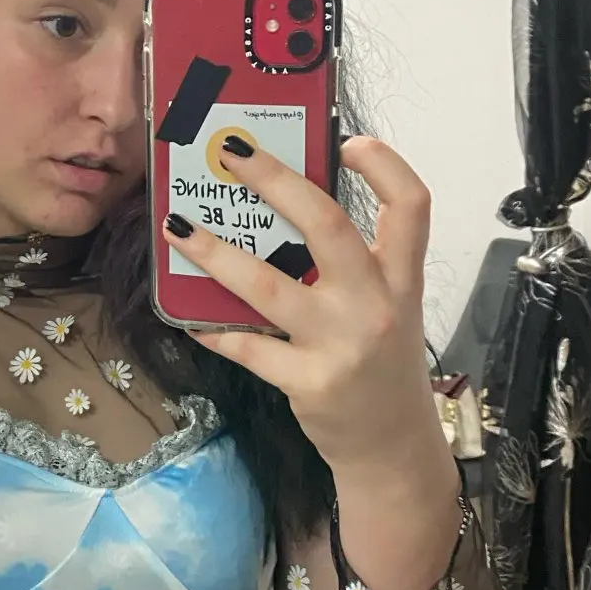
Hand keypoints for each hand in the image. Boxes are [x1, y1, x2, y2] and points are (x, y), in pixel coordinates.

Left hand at [162, 136, 447, 477]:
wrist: (392, 447)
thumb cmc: (382, 364)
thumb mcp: (390, 307)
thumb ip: (356, 263)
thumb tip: (284, 208)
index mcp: (401, 278)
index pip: (412, 206)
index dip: (385, 165)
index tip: (347, 141)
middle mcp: (376, 305)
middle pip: (328, 226)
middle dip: (275, 181)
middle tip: (231, 152)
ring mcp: (341, 345)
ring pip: (268, 286)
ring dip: (216, 253)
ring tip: (178, 227)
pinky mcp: (309, 382)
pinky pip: (248, 346)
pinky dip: (213, 329)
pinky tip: (188, 318)